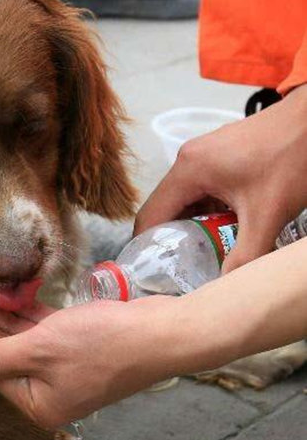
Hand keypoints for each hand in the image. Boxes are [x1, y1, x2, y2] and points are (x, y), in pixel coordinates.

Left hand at [0, 265, 181, 428]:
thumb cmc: (105, 344)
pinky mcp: (75, 344)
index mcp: (33, 400)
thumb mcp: (41, 350)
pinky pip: (40, 326)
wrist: (164, 332)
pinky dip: (26, 308)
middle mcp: (43, 386)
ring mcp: (61, 365)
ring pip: (18, 333)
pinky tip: (10, 289)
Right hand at [135, 84, 306, 272]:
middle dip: (173, 238)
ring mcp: (201, 155)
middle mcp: (187, 160)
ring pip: (184, 199)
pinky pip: (200, 188)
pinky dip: (207, 210)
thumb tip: (226, 285)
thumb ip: (246, 255)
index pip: (151, 215)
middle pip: (165, 208)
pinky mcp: (215, 155)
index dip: (147, 245)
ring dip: (192, 225)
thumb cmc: (292, 156)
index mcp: (188, 170)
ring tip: (205, 250)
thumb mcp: (267, 214)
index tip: (152, 269)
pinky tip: (224, 225)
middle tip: (183, 265)